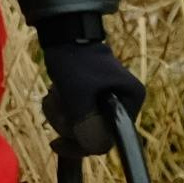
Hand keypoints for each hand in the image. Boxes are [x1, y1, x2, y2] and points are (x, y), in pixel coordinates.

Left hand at [38, 18, 144, 157]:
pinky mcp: (94, 96)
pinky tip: (53, 96)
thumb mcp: (79, 94)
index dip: (82, 145)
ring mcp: (109, 100)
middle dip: (68, 125)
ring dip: (61, 116)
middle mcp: (125, 102)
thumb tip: (96, 150)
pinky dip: (62, 110)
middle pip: (95, 133)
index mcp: (132, 99)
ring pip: (83, 126)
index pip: (110, 138)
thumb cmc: (75, 60)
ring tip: (51, 97)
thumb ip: (88, 124)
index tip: (56, 142)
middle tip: (52, 105)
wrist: (64, 32)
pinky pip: (78, 115)